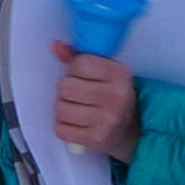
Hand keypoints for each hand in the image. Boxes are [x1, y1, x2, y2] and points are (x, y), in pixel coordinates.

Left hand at [47, 44, 139, 163]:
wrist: (129, 129)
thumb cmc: (112, 96)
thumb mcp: (103, 71)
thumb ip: (79, 57)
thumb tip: (55, 45)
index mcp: (119, 74)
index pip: (80, 64)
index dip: (74, 70)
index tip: (83, 76)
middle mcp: (116, 97)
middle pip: (65, 87)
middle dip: (67, 90)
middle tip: (79, 95)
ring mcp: (106, 120)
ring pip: (60, 108)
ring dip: (63, 109)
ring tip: (77, 109)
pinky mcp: (95, 139)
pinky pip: (60, 129)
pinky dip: (64, 126)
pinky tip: (77, 123)